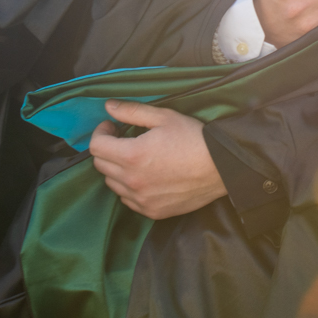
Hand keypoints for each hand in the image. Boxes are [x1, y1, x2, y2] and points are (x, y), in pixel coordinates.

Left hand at [89, 101, 226, 218]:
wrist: (221, 167)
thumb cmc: (193, 138)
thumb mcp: (164, 117)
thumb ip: (132, 111)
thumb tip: (108, 106)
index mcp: (132, 155)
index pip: (96, 147)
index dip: (101, 132)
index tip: (112, 127)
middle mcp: (132, 181)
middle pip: (101, 166)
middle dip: (108, 149)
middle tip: (123, 139)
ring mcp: (141, 199)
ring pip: (112, 184)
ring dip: (116, 169)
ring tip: (135, 158)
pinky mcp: (152, 211)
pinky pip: (128, 200)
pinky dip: (129, 187)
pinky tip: (145, 176)